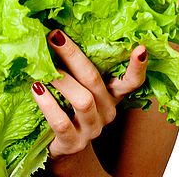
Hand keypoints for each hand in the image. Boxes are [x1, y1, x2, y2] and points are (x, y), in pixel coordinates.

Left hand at [31, 30, 146, 158]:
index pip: (132, 81)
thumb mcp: (80, 86)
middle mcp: (107, 111)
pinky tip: (37, 88)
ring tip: (43, 67)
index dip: (138, 67)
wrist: (62, 148)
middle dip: (73, 55)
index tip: (141, 48)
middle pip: (94, 80)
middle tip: (55, 36)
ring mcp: (92, 129)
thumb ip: (78, 66)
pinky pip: (61, 122)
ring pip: (82, 101)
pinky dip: (48, 103)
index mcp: (112, 94)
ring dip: (61, 80)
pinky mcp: (73, 143)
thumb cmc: (70, 108)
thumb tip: (58, 31)